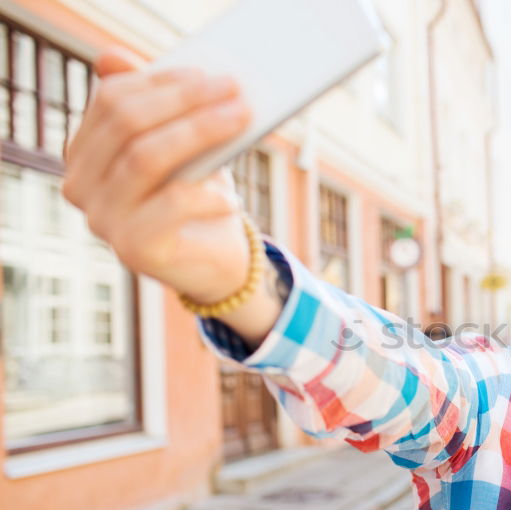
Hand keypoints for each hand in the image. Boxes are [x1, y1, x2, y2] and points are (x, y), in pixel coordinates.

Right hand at [61, 48, 252, 303]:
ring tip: (241, 121)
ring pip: (146, 157)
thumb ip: (158, 105)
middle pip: (127, 123)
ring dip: (201, 132)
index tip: (209, 74)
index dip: (161, 82)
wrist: (213, 263)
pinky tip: (232, 197)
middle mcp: (81, 184)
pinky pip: (172, 204)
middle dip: (186, 101)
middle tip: (233, 90)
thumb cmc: (197, 194)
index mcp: (84, 151)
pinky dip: (209, 194)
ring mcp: (102, 218)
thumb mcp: (182, 144)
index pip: (111, 100)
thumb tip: (115, 56)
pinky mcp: (133, 249)